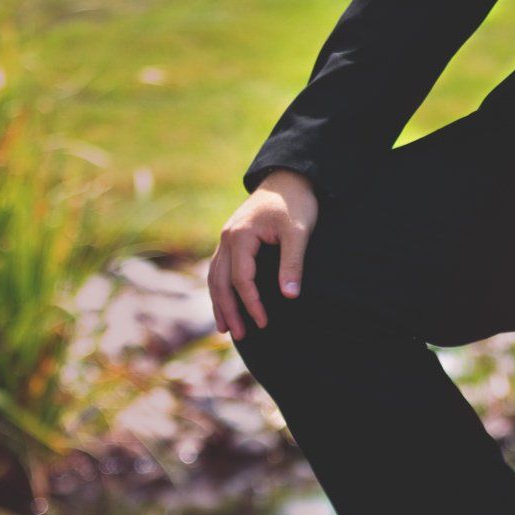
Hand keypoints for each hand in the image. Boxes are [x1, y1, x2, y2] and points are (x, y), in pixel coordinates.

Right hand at [209, 170, 317, 338]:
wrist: (289, 178)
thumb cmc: (296, 204)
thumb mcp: (299, 232)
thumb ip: (293, 262)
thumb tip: (289, 296)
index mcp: (240, 236)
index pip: (241, 278)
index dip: (251, 303)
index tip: (263, 323)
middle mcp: (227, 237)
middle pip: (220, 281)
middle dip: (229, 310)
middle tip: (240, 335)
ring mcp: (226, 238)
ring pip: (215, 276)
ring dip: (219, 303)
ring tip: (225, 328)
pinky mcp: (231, 239)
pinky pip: (219, 268)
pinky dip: (220, 288)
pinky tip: (224, 303)